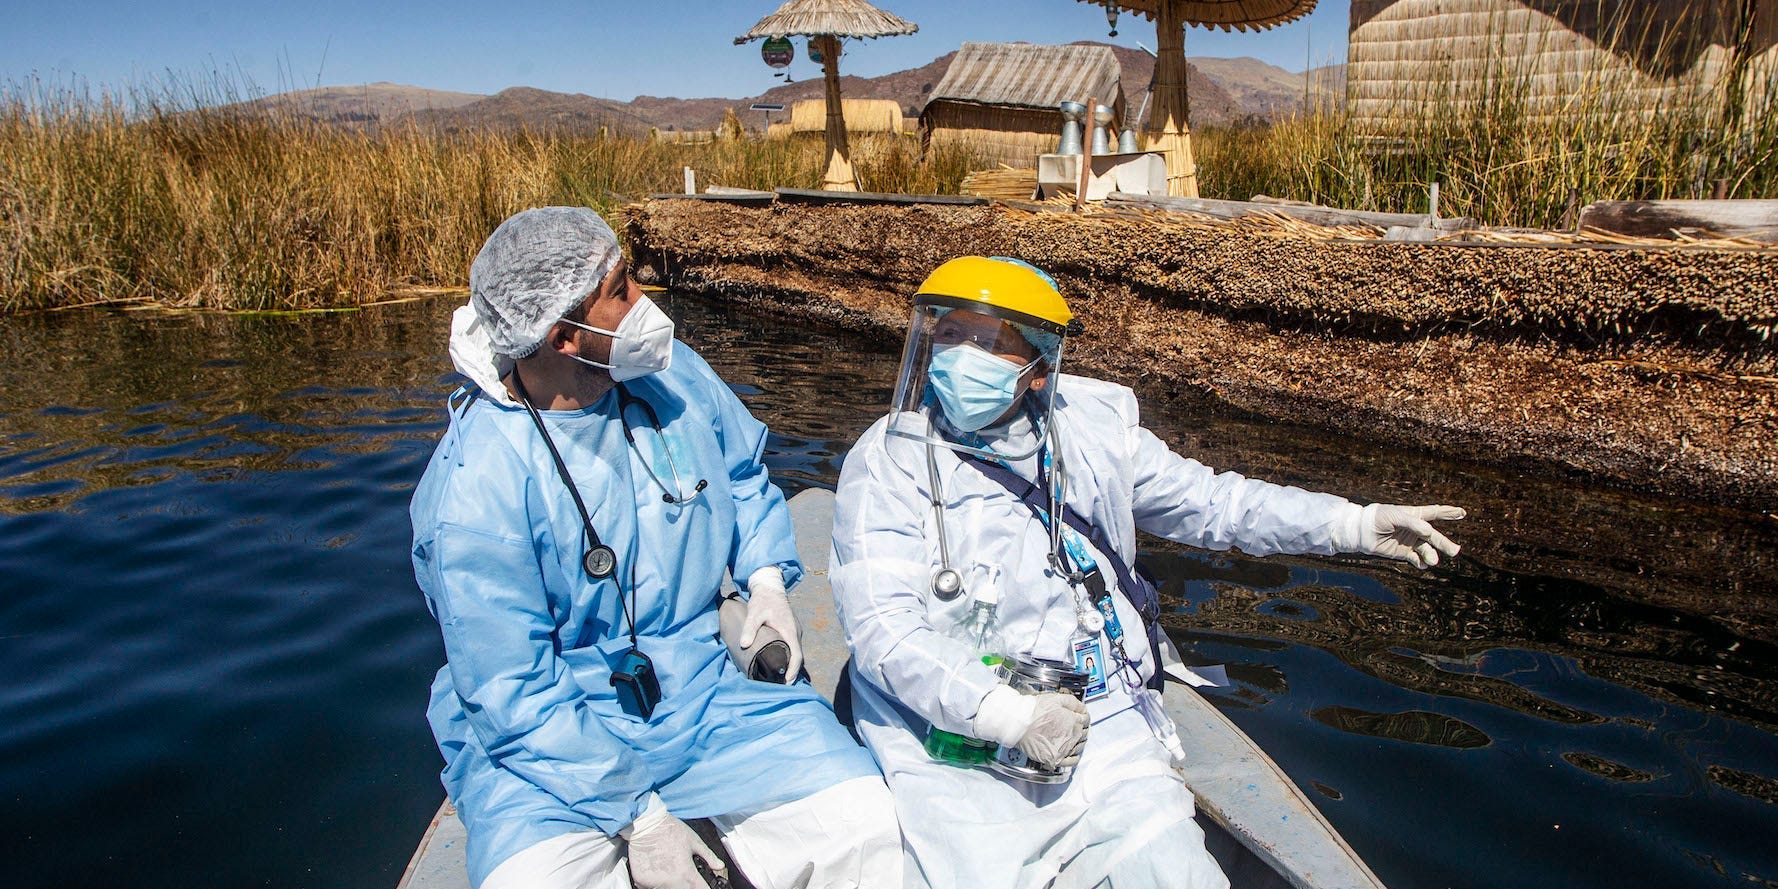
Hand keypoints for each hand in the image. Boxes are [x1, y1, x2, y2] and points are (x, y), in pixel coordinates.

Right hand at [627, 809, 725, 888]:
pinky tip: (657, 869)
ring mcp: (654, 883)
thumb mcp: (694, 841)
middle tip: (682, 872)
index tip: (701, 884)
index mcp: (686, 873)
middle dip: (687, 885)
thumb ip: (708, 856)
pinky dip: (654, 882)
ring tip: (668, 868)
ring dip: (670, 884)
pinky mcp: (641, 881)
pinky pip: (649, 887)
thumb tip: (719, 866)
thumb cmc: (669, 829)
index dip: (703, 887)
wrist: (645, 824)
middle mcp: (670, 882)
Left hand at [742, 566, 801, 681]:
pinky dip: (789, 657)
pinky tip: (780, 663)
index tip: (788, 681)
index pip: (797, 655)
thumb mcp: (754, 613)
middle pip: (798, 656)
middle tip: (781, 685)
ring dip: (790, 665)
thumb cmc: (762, 601)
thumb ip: (749, 628)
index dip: (794, 670)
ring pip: (796, 652)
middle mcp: (796, 632)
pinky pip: (793, 647)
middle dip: (791, 671)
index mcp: (790, 631)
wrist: (770, 587)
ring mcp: (795, 631)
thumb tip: (744, 645)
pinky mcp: (791, 630)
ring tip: (780, 678)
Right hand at [1016, 693, 1090, 766]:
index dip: (1082, 716)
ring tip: (1071, 737)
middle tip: (1073, 726)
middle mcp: (1072, 736)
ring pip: (1078, 746)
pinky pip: (1071, 762)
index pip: (1085, 719)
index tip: (1079, 716)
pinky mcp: (1055, 758)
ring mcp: (1064, 748)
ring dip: (1077, 741)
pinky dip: (1074, 757)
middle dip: (1080, 728)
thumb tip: (1082, 708)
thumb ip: (1073, 703)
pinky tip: (1071, 753)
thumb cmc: (1034, 710)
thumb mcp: (1056, 698)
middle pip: (1083, 733)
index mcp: (1073, 721)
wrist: (1018, 723)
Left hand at [1359, 504, 1464, 567]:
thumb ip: (1413, 523)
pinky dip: (1421, 563)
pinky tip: (1423, 565)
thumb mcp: (1395, 516)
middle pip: (1434, 536)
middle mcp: (1415, 529)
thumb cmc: (1378, 518)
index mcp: (1415, 515)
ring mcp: (1410, 541)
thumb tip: (1429, 532)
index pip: (1435, 513)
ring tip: (1432, 561)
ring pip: (1426, 550)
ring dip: (1431, 555)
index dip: (1449, 513)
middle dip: (1445, 543)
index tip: (1463, 512)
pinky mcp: (1403, 553)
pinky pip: (1416, 559)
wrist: (1361, 531)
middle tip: (1455, 551)